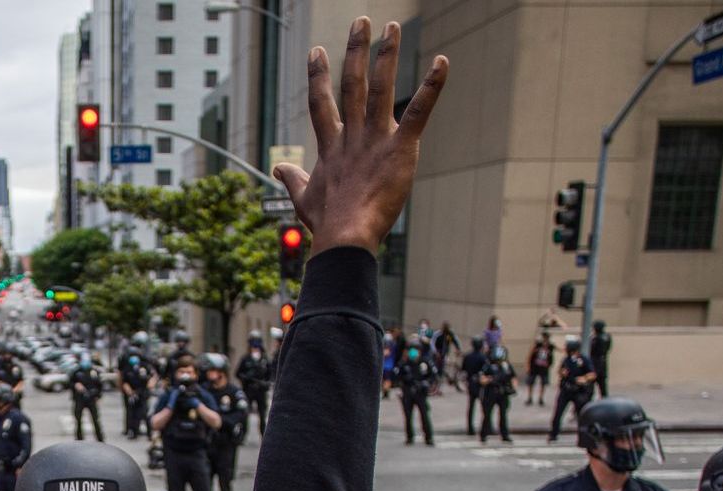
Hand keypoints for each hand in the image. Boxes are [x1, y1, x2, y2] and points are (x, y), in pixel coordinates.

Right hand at [272, 19, 446, 253]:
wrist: (344, 237)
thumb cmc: (327, 224)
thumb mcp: (304, 198)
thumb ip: (293, 178)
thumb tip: (278, 168)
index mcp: (331, 146)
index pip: (321, 103)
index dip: (318, 76)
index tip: (317, 51)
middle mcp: (352, 135)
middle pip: (351, 83)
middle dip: (356, 50)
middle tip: (363, 21)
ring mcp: (375, 140)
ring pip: (379, 87)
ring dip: (386, 55)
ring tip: (391, 27)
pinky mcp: (400, 149)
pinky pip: (417, 112)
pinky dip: (432, 87)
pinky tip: (443, 62)